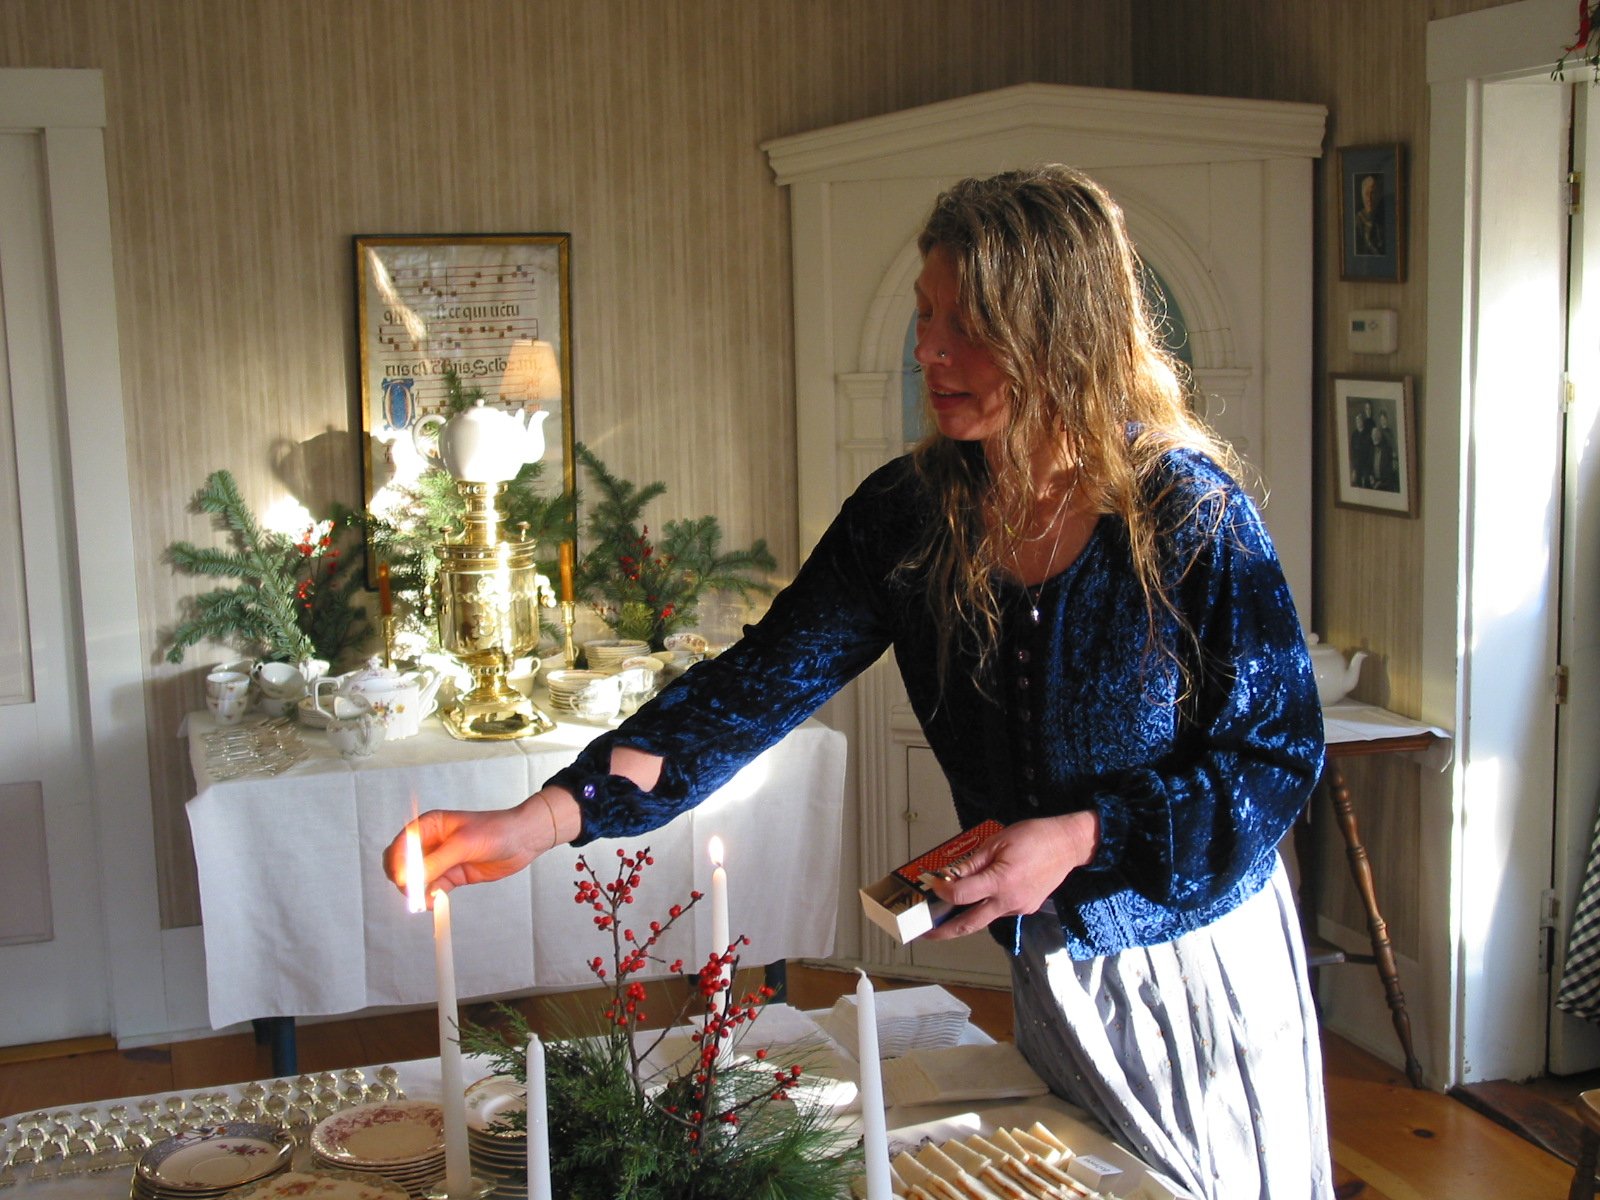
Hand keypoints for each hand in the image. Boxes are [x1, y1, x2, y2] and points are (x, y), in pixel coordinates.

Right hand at [382, 789, 576, 897]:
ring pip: (417, 880)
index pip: (402, 845)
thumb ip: (436, 861)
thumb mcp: (463, 844)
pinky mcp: (452, 875)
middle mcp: (432, 843)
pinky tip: (436, 901)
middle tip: (412, 894)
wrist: (522, 840)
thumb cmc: (496, 830)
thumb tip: (411, 877)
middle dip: (405, 880)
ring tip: (428, 900)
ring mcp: (441, 860)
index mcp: (430, 825)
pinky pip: (433, 889)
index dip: (398, 863)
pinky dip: (431, 897)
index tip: (403, 880)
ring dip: (418, 892)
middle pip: (403, 864)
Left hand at [920, 811, 1098, 940]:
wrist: (1067, 845)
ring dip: (964, 918)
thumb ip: (972, 863)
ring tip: (945, 913)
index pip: (962, 896)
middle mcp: (1009, 901)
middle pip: (969, 925)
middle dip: (943, 932)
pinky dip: (984, 907)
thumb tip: (950, 875)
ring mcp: (1019, 908)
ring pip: (984, 918)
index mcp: (1001, 882)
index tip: (933, 885)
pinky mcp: (1026, 908)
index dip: (943, 892)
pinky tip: (978, 897)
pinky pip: (999, 911)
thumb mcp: (997, 842)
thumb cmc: (1034, 837)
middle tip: (924, 932)